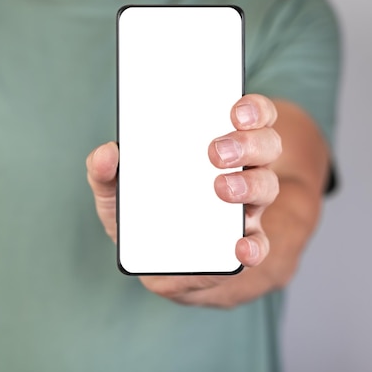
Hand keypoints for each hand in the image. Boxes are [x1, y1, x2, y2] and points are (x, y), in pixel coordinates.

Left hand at [86, 94, 281, 307]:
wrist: (152, 263)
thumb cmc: (141, 215)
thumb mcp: (115, 192)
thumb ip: (104, 172)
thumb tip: (106, 153)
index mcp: (214, 147)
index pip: (248, 116)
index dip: (252, 108)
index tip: (236, 109)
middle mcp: (238, 171)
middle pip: (265, 146)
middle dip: (247, 143)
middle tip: (215, 152)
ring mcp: (244, 209)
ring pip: (266, 187)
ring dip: (249, 185)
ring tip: (221, 188)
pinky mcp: (241, 244)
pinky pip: (258, 243)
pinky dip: (254, 245)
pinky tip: (239, 246)